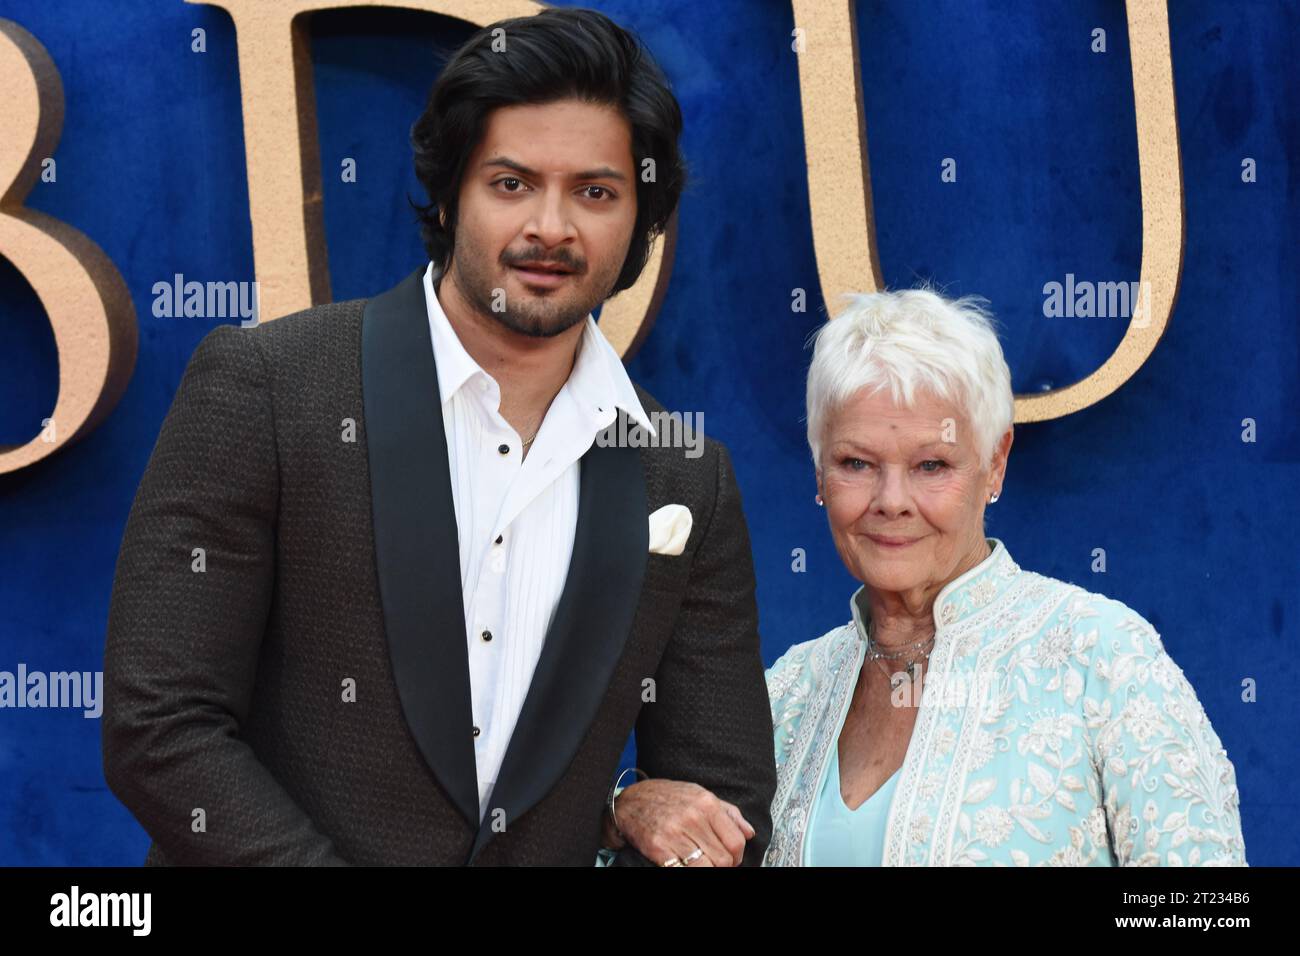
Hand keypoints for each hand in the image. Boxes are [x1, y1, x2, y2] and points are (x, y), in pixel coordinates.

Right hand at [607, 779, 755, 866]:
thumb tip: (749, 832)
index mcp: (706, 803)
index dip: (737, 856)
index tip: (732, 858)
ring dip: (708, 870)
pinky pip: (684, 870)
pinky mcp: (659, 849)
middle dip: (723, 866)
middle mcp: (693, 817)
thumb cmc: (667, 798)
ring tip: (702, 864)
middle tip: (715, 863)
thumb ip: (728, 812)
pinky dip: (689, 870)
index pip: (736, 841)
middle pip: (724, 859)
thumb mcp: (699, 794)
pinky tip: (685, 864)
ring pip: (707, 868)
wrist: (631, 802)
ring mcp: (675, 833)